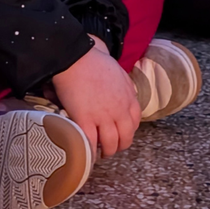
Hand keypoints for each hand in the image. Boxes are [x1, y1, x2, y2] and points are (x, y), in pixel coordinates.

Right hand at [52, 37, 140, 158]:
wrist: (75, 57)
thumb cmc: (94, 60)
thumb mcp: (119, 72)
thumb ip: (125, 86)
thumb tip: (126, 94)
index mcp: (129, 99)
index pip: (134, 124)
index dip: (127, 132)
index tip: (119, 133)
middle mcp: (120, 111)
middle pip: (125, 138)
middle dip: (118, 146)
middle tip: (109, 147)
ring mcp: (103, 117)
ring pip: (110, 144)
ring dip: (105, 151)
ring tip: (98, 152)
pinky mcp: (85, 119)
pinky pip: (90, 141)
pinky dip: (89, 150)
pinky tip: (86, 151)